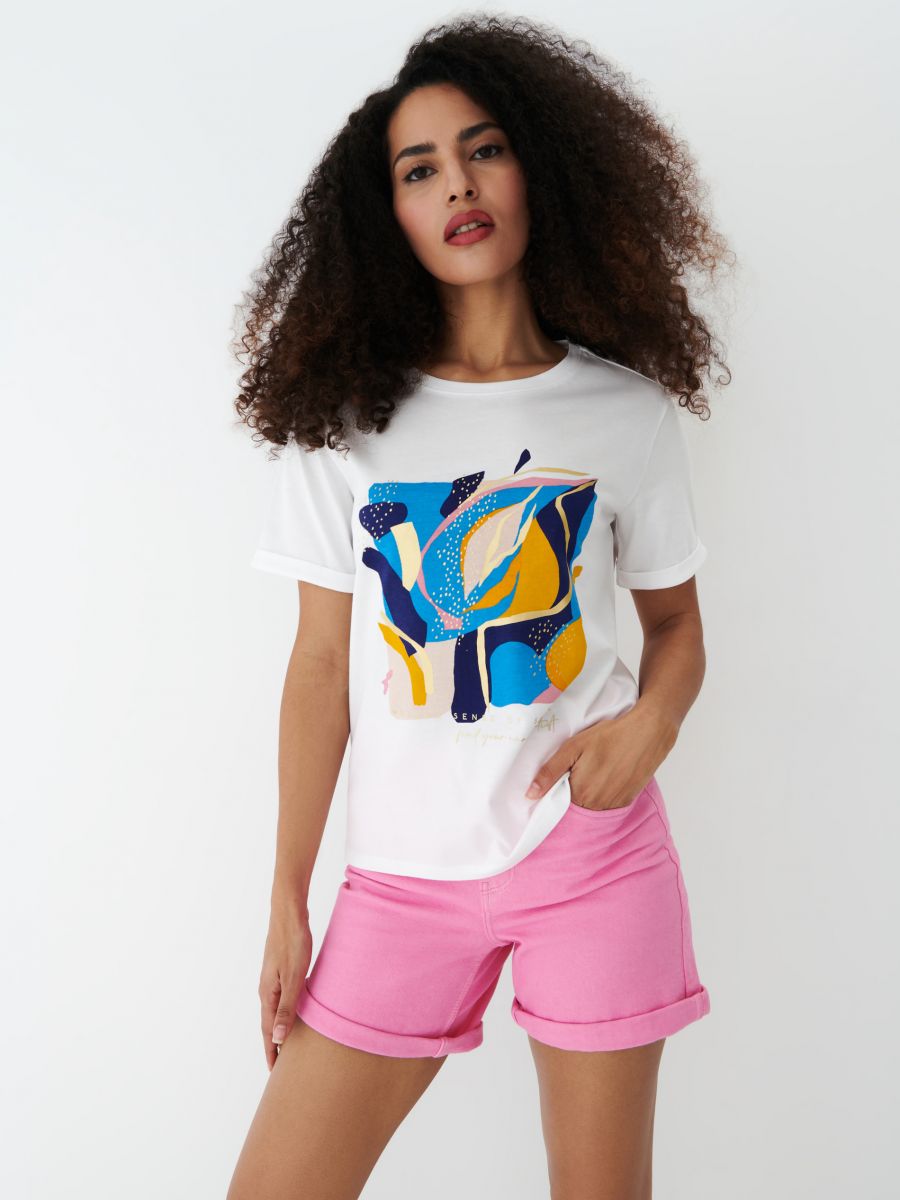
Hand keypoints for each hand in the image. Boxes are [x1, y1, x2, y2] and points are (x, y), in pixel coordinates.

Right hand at [258, 892, 313, 1070]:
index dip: (271, 1051)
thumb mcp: (292, 978)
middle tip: (281, 1066)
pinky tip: (297, 1012)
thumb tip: (276, 1038)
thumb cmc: (292, 943)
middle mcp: (267, 988)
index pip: (267, 1030)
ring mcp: (273, 978)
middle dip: (274, 1045)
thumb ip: (286, 1008)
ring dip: (280, 1028)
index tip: (274, 1072)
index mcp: (267, 993)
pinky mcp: (282, 969)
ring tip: (288, 1044)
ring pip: (276, 1010)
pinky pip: (283, 998)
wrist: (289, 912)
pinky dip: (287, 1012)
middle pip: (269, 1023)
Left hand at [524, 701, 678, 811]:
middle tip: (577, 770)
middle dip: (570, 793)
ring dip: (588, 795)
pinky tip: (606, 776)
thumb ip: (550, 771)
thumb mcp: (574, 746)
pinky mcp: (627, 800)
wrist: (649, 731)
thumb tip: (530, 794)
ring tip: (593, 771)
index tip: (556, 780)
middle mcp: (598, 805)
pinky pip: (608, 804)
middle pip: (575, 806)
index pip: (558, 803)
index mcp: (581, 793)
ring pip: (592, 806)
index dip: (554, 792)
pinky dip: (603, 795)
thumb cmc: (609, 735)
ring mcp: (614, 804)